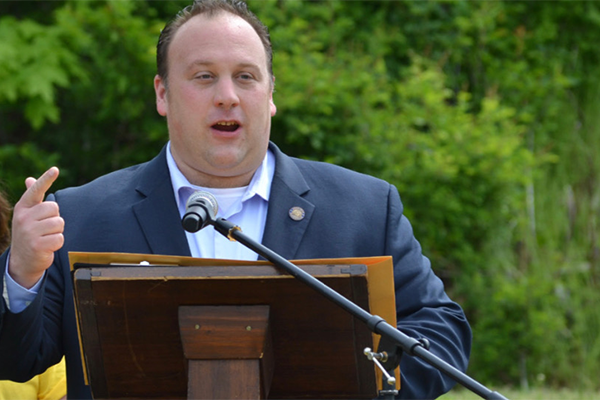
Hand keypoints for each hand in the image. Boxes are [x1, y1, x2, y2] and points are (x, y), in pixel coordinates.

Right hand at [8, 167, 64, 288]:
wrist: (22, 260)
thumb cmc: (30, 232)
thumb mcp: (27, 215)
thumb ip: (32, 198)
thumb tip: (29, 179)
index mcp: (22, 208)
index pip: (36, 190)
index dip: (46, 179)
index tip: (55, 169)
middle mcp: (23, 218)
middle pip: (54, 208)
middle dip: (55, 218)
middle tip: (45, 227)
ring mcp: (29, 232)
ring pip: (59, 223)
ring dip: (57, 231)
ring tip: (46, 236)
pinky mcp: (38, 245)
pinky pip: (60, 238)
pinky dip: (58, 243)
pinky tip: (47, 246)